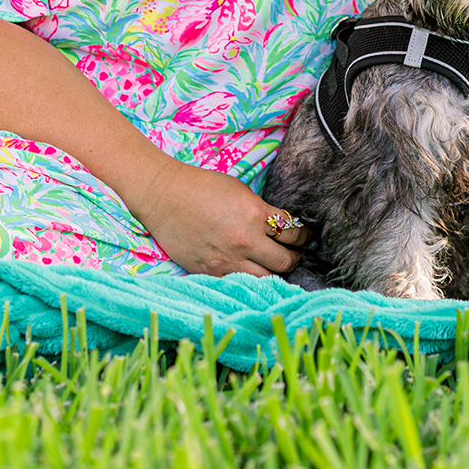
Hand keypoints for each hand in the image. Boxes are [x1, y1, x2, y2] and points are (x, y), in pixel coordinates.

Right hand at [131, 160, 310, 277]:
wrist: (163, 196)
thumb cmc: (201, 187)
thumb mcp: (240, 191)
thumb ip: (261, 211)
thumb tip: (279, 226)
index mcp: (255, 215)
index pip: (293, 232)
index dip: (303, 236)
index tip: (304, 237)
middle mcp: (245, 240)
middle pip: (285, 261)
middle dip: (294, 257)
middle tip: (294, 253)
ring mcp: (227, 260)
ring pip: (266, 278)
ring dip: (274, 272)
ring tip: (274, 266)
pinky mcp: (210, 271)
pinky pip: (239, 282)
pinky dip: (249, 278)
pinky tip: (251, 272)